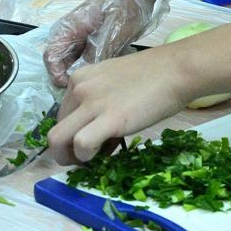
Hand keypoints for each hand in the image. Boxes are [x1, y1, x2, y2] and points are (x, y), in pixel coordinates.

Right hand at [43, 0, 185, 86]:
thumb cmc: (124, 6)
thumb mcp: (112, 33)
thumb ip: (95, 54)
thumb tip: (83, 76)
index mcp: (69, 27)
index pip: (51, 57)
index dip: (58, 75)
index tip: (72, 85)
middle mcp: (70, 33)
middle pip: (61, 62)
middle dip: (72, 75)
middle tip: (92, 84)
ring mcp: (81, 36)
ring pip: (74, 62)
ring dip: (85, 71)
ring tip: (102, 76)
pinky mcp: (92, 39)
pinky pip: (86, 57)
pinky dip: (94, 65)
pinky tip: (109, 68)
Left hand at [48, 48, 193, 163]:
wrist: (175, 70)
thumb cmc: (153, 76)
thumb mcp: (114, 83)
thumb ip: (98, 102)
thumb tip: (96, 133)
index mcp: (79, 78)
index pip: (63, 115)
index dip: (74, 132)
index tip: (94, 138)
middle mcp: (79, 88)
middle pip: (55, 130)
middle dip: (66, 150)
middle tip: (87, 157)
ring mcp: (92, 103)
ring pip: (57, 140)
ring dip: (70, 157)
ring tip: (90, 161)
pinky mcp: (108, 118)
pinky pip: (81, 145)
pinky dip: (86, 157)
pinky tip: (101, 155)